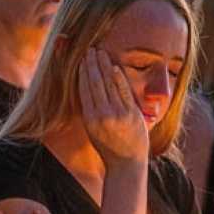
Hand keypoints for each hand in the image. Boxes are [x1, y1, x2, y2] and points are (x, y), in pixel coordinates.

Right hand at [78, 48, 148, 166]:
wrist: (126, 163)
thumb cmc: (109, 146)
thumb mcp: (93, 130)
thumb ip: (91, 110)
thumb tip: (87, 89)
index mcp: (89, 119)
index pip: (84, 89)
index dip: (82, 73)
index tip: (82, 60)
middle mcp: (101, 115)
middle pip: (94, 83)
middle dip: (92, 64)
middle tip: (90, 50)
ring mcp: (117, 114)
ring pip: (108, 84)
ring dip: (103, 66)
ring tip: (100, 53)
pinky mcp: (131, 114)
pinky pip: (123, 91)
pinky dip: (118, 78)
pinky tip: (114, 67)